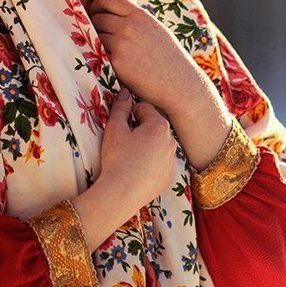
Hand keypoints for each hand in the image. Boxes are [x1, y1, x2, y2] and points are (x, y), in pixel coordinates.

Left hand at [87, 0, 203, 114]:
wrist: (179, 83)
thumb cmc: (170, 58)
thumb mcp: (156, 29)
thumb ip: (136, 20)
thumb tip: (116, 15)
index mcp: (139, 15)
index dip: (96, 5)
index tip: (95, 13)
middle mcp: (128, 26)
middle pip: (97, 19)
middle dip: (96, 27)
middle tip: (101, 37)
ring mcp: (121, 44)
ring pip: (96, 37)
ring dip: (98, 44)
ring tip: (112, 53)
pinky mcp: (116, 63)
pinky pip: (99, 55)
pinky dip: (102, 59)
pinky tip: (113, 65)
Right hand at [100, 88, 176, 208]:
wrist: (121, 194)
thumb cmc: (117, 158)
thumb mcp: (114, 128)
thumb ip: (120, 108)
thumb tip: (125, 93)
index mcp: (159, 126)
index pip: (144, 108)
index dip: (129, 114)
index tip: (120, 125)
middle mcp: (171, 141)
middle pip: (153, 126)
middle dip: (139, 128)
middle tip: (123, 140)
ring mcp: (171, 161)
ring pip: (156, 145)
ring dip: (145, 145)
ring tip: (128, 156)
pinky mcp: (167, 177)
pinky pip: (158, 163)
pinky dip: (149, 163)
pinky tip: (135, 170)